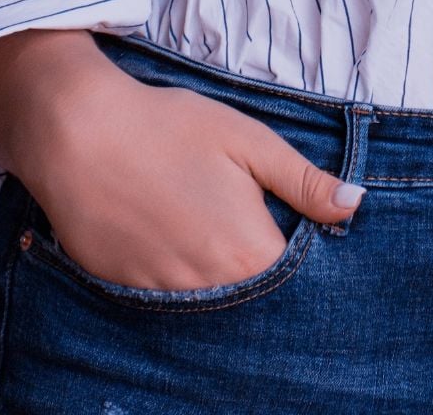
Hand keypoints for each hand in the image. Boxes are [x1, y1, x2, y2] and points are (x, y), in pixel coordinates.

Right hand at [12, 51, 365, 292]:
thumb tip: (354, 205)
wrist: (77, 132)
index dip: (301, 258)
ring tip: (201, 228)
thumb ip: (302, 180)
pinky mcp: (125, 295)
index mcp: (251, 253)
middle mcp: (211, 290)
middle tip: (240, 223)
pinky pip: (165, 300)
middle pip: (253, 299)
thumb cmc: (169, 127)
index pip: (297, 282)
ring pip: (209, 303)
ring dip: (216, 278)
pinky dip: (175, 279)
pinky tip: (166, 238)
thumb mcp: (246, 139)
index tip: (294, 235)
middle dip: (257, 271)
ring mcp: (165, 298)